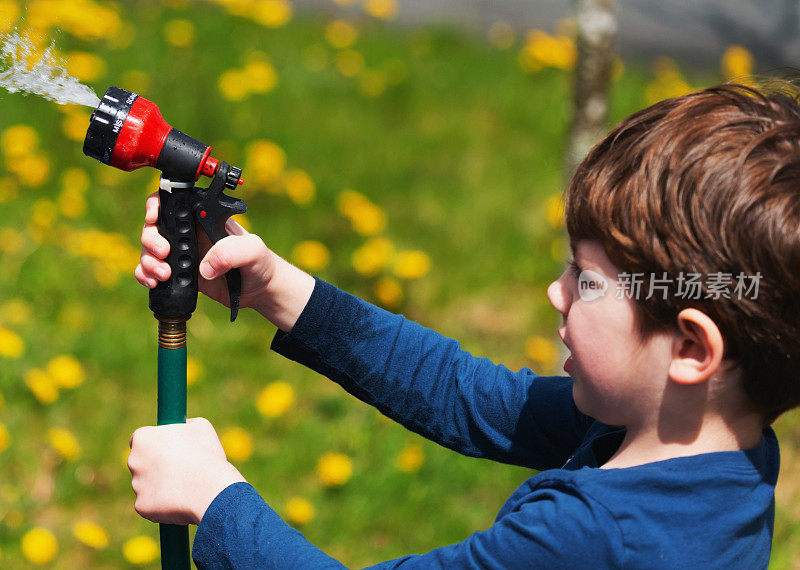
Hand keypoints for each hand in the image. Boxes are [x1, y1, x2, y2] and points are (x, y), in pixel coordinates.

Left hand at [128, 417, 246, 524]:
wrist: (211, 489)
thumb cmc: (206, 454)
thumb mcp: (200, 427)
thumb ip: (184, 424)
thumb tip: (183, 426)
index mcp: (143, 438)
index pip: (140, 440)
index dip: (156, 443)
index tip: (168, 448)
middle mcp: (133, 461)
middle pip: (142, 463)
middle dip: (157, 465)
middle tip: (180, 468)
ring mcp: (136, 485)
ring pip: (147, 485)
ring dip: (162, 485)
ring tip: (187, 486)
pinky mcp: (142, 506)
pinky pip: (152, 504)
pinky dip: (164, 504)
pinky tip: (182, 501)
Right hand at [134, 191, 314, 330]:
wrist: (259, 290)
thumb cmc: (260, 263)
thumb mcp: (253, 250)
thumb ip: (232, 252)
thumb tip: (205, 267)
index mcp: (203, 218)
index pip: (173, 201)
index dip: (156, 205)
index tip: (154, 217)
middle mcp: (189, 233)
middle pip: (154, 226)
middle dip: (151, 239)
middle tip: (165, 252)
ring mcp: (182, 253)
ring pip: (149, 250)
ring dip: (148, 260)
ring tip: (164, 274)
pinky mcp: (178, 274)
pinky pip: (152, 271)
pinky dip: (145, 275)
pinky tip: (154, 283)